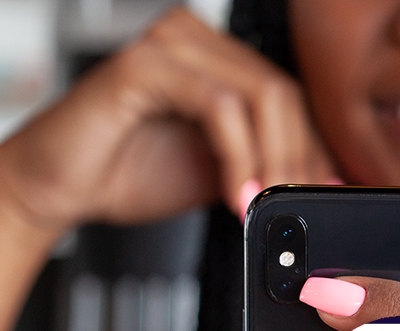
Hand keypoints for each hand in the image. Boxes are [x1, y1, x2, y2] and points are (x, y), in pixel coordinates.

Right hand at [0, 8, 335, 234]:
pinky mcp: (145, 64)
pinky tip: (236, 195)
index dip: (313, 150)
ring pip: (260, 96)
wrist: (64, 186)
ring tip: (264, 206)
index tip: (321, 195)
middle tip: (294, 207)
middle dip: (298, 161)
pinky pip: (219, 106)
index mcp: (218, 62)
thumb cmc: (131, 173)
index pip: (289, 99)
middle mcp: (197, 42)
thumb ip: (263, 167)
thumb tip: (316, 183)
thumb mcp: (220, 174)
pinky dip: (238, 157)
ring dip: (273, 161)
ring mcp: (170, 46)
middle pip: (283, 95)